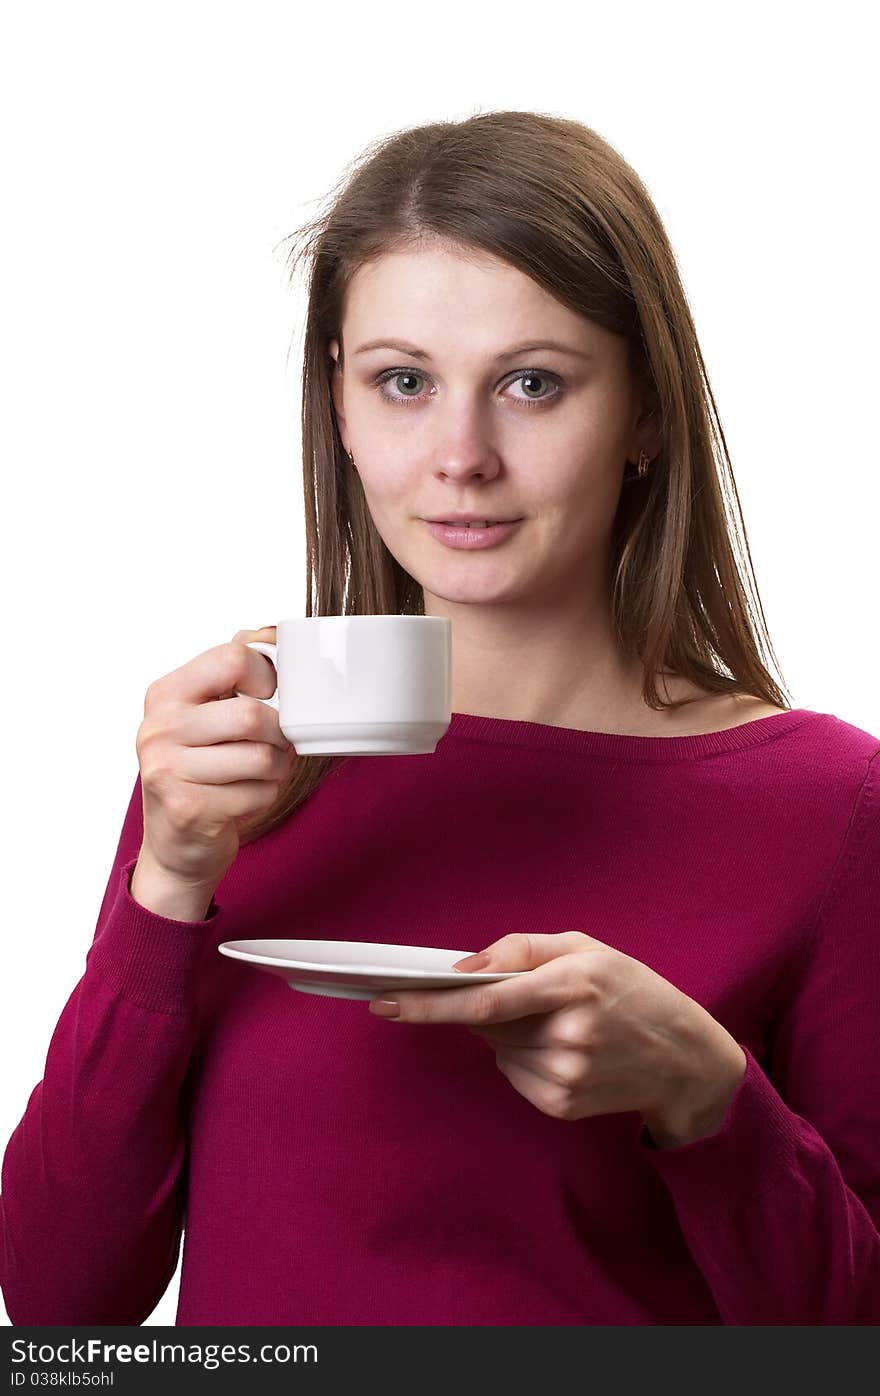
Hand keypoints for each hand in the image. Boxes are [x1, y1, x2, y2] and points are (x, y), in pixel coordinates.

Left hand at [368, 932, 746, 1144]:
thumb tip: (461, 969)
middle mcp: (570, 1034)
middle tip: (524, 999)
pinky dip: (523, 1058)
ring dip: (509, 1034)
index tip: (385, 1001)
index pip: (486, 1001)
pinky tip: (563, 1050)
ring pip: (497, 1050)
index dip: (430, 1004)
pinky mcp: (563, 1105)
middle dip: (485, 1009)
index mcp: (574, 983)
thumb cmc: (630, 990)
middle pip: (486, 1025)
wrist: (685, 1057)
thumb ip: (520, 949)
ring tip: (560, 1025)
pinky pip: (514, 1075)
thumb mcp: (585, 947)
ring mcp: (567, 1076)